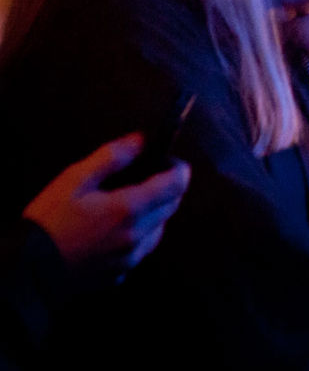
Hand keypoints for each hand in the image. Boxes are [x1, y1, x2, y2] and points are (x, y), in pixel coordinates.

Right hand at [23, 133, 190, 279]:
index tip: (169, 160)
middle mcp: (136, 236)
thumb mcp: (74, 179)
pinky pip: (141, 251)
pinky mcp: (118, 274)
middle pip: (171, 207)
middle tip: (150, 177)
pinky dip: (139, 236)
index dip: (179, 168)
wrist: (25, 269)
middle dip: (168, 189)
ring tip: (132, 202)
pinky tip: (117, 230)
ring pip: (159, 230)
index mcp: (129, 209)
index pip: (176, 185)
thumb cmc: (47, 220)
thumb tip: (140, 140)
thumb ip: (111, 156)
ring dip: (156, 214)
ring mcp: (129, 259)